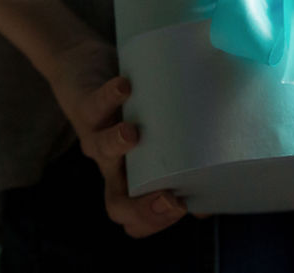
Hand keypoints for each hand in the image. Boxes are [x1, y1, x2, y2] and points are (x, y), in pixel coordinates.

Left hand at [46, 39, 187, 236]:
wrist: (81, 71)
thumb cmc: (131, 105)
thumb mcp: (157, 133)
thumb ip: (182, 159)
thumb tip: (212, 194)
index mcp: (130, 177)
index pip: (134, 218)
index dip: (154, 222)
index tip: (186, 207)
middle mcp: (112, 164)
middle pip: (117, 204)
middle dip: (142, 208)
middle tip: (171, 198)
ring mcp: (96, 136)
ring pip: (102, 149)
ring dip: (116, 143)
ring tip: (133, 134)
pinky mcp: (85, 105)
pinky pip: (93, 105)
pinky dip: (109, 96)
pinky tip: (125, 87)